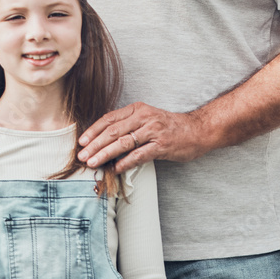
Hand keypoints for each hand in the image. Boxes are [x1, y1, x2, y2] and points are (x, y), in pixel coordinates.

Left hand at [76, 102, 208, 173]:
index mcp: (138, 109)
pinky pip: (139, 155)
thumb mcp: (147, 118)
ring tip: (93, 163)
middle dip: (95, 144)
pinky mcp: (161, 146)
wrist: (198, 130)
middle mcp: (144, 117)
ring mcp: (153, 131)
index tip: (81, 141)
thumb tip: (105, 140)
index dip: (94, 130)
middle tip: (82, 156)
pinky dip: (125, 162)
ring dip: (105, 154)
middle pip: (113, 131)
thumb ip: (129, 125)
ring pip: (123, 143)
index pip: (109, 118)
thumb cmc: (169, 127)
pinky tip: (115, 169)